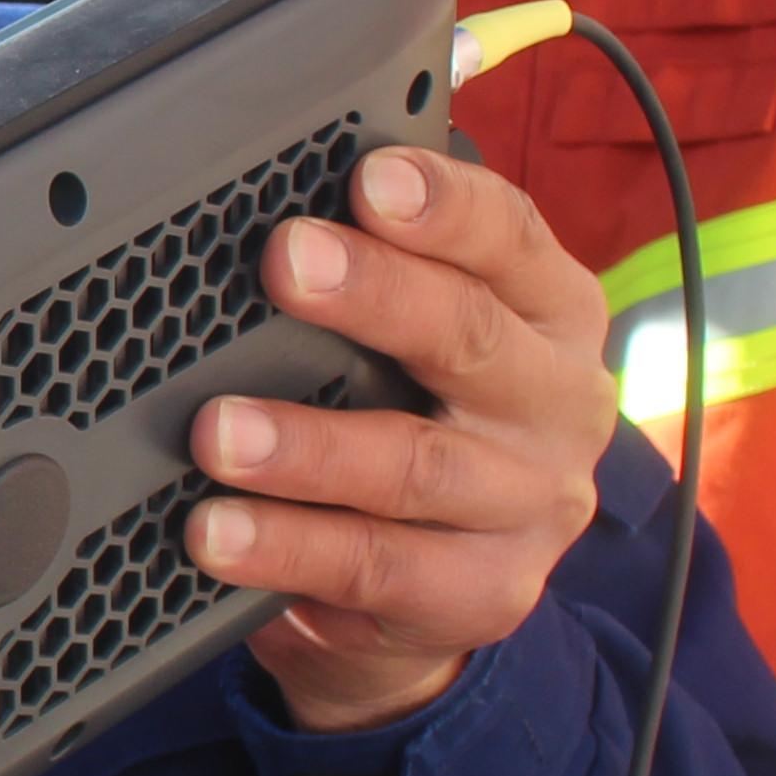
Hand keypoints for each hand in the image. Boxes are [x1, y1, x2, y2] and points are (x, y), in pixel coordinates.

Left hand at [188, 144, 620, 732]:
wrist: (438, 592)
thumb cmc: (417, 418)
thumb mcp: (421, 341)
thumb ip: (378, 272)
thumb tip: (272, 208)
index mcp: (550, 311)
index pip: (510, 237)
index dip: (443, 206)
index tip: (371, 179)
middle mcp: (558, 403)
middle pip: (471, 337)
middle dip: (373, 295)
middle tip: (284, 263)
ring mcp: (529, 507)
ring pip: (418, 466)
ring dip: (309, 446)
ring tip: (218, 432)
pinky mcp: (485, 596)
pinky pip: (376, 568)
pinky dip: (287, 548)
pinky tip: (218, 529)